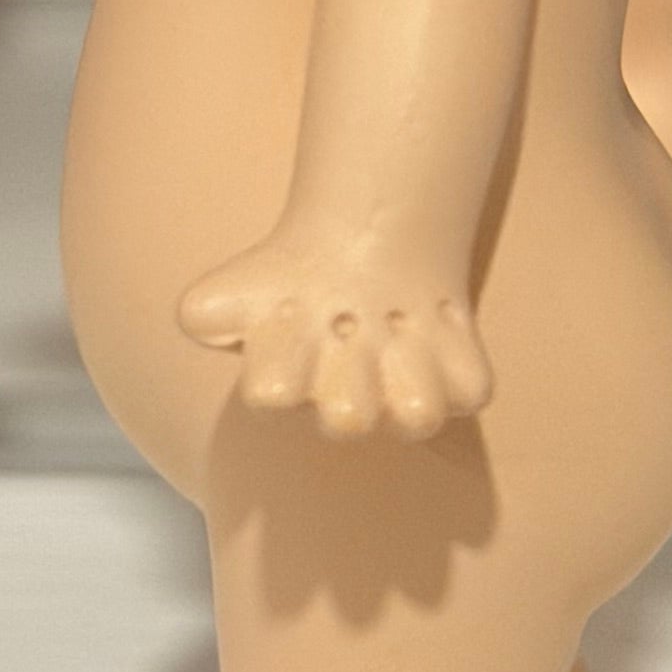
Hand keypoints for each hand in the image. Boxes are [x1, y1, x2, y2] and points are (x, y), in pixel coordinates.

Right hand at [179, 234, 495, 440]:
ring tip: (399, 324)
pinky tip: (438, 317)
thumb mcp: (238, 287)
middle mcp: (345, 405)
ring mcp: (404, 398)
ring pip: (417, 416)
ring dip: (411, 368)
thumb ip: (210, 307)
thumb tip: (204, 319)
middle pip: (348, 420)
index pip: (272, 397)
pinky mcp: (457, 385)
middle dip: (350, 370)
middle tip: (348, 322)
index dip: (279, 362)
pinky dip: (458, 353)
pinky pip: (468, 390)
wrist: (364, 251)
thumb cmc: (291, 282)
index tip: (285, 310)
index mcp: (285, 385)